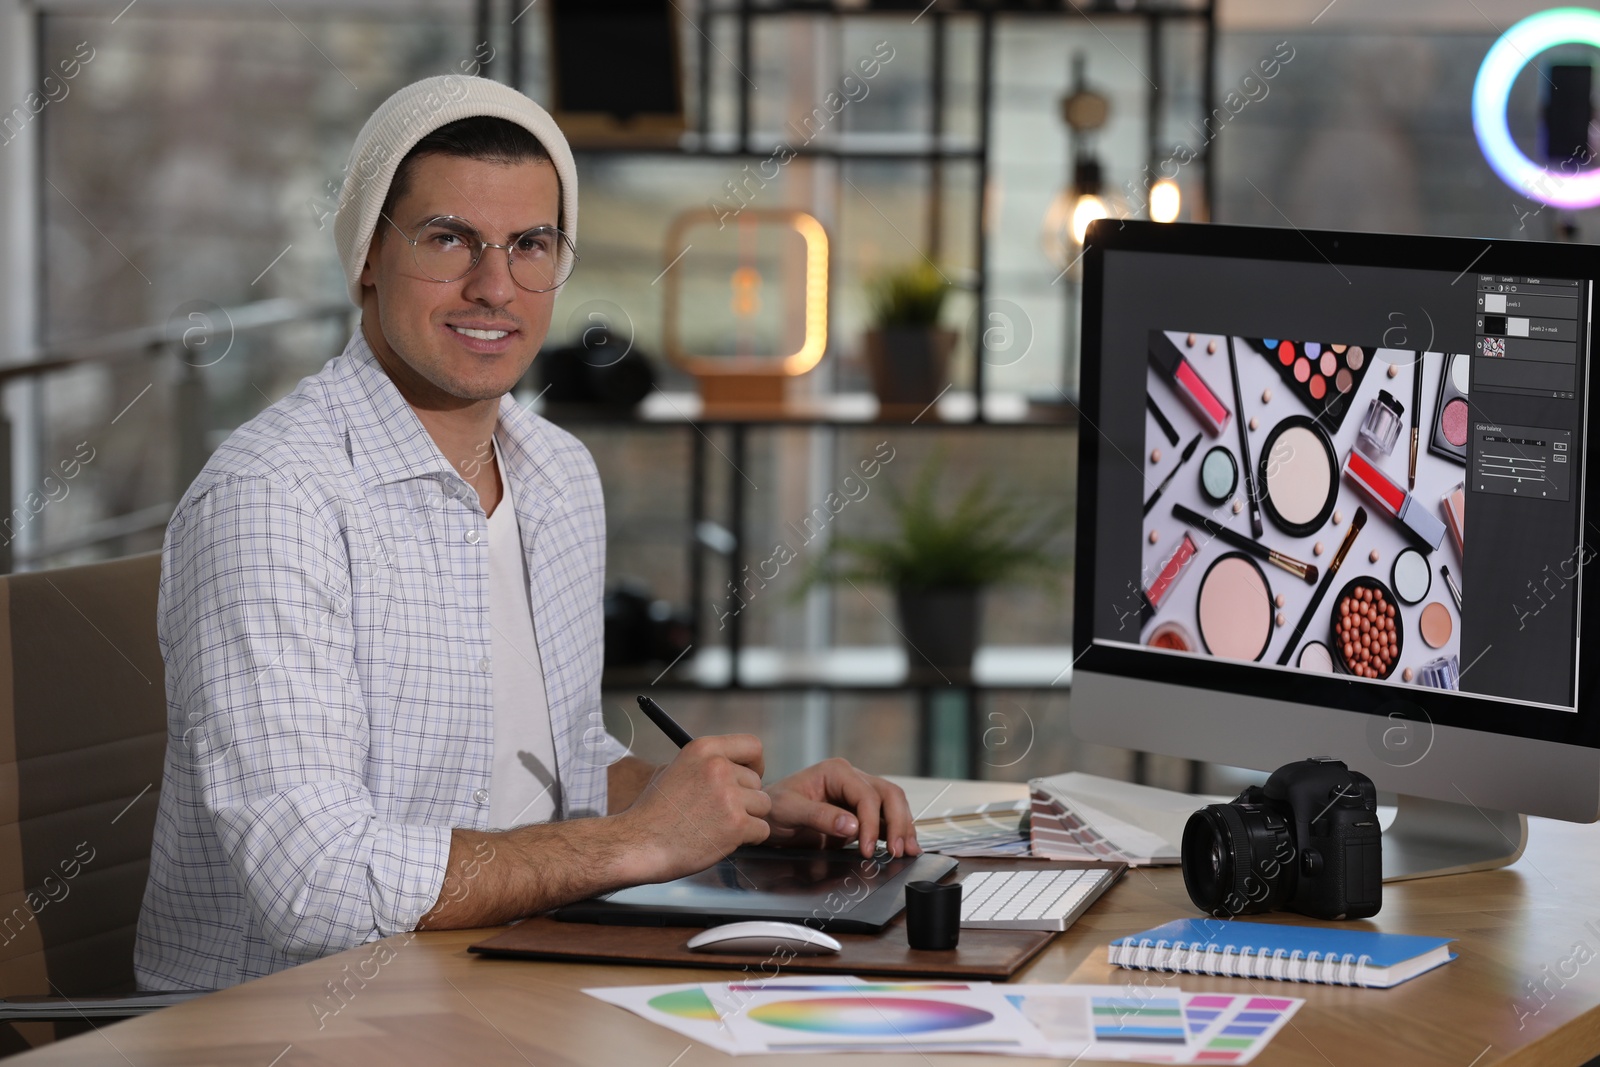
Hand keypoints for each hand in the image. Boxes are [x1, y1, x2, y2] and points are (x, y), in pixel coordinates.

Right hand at [614, 735, 771, 882]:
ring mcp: (729, 796)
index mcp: (704, 749)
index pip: (752, 746)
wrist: (639, 844)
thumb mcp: (672, 770)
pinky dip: (748, 838)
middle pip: (757, 781)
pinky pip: (761, 829)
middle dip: (745, 799)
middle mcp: (719, 767)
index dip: (754, 764)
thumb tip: (729, 766)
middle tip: (720, 813)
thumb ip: (703, 766)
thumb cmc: (653, 813)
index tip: (748, 777)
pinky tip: (722, 839)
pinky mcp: (737, 824)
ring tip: (718, 826)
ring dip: (747, 818)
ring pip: (762, 805)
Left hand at [763, 758, 920, 857]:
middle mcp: (851, 779)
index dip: (870, 822)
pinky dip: (896, 833)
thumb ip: (820, 816)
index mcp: (835, 772)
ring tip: (907, 851)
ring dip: (903, 827)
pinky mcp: (860, 813)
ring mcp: (858, 795)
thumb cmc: (774, 808)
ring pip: (893, 805)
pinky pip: (885, 819)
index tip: (865, 848)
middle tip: (897, 850)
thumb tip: (852, 826)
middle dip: (897, 823)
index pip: (866, 795)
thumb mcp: (789, 811)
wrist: (767, 817)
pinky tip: (904, 847)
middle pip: (888, 795)